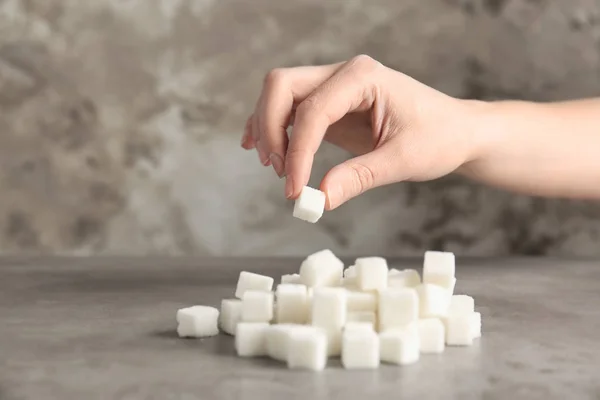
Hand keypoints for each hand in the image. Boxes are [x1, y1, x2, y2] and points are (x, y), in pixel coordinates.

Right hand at [241, 55, 480, 209]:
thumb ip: (359, 177)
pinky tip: (259, 147)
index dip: (297, 152)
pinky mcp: (330, 105)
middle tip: (278, 172)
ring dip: (268, 129)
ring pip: (280, 95)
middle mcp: (344, 74)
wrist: (456, 132)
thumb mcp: (403, 160)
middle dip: (270, 129)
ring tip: (276, 168)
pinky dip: (272, 127)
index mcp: (364, 77)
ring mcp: (335, 86)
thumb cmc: (439, 138)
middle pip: (282, 86)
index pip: (314, 110)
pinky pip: (290, 109)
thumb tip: (319, 199)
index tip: (294, 190)